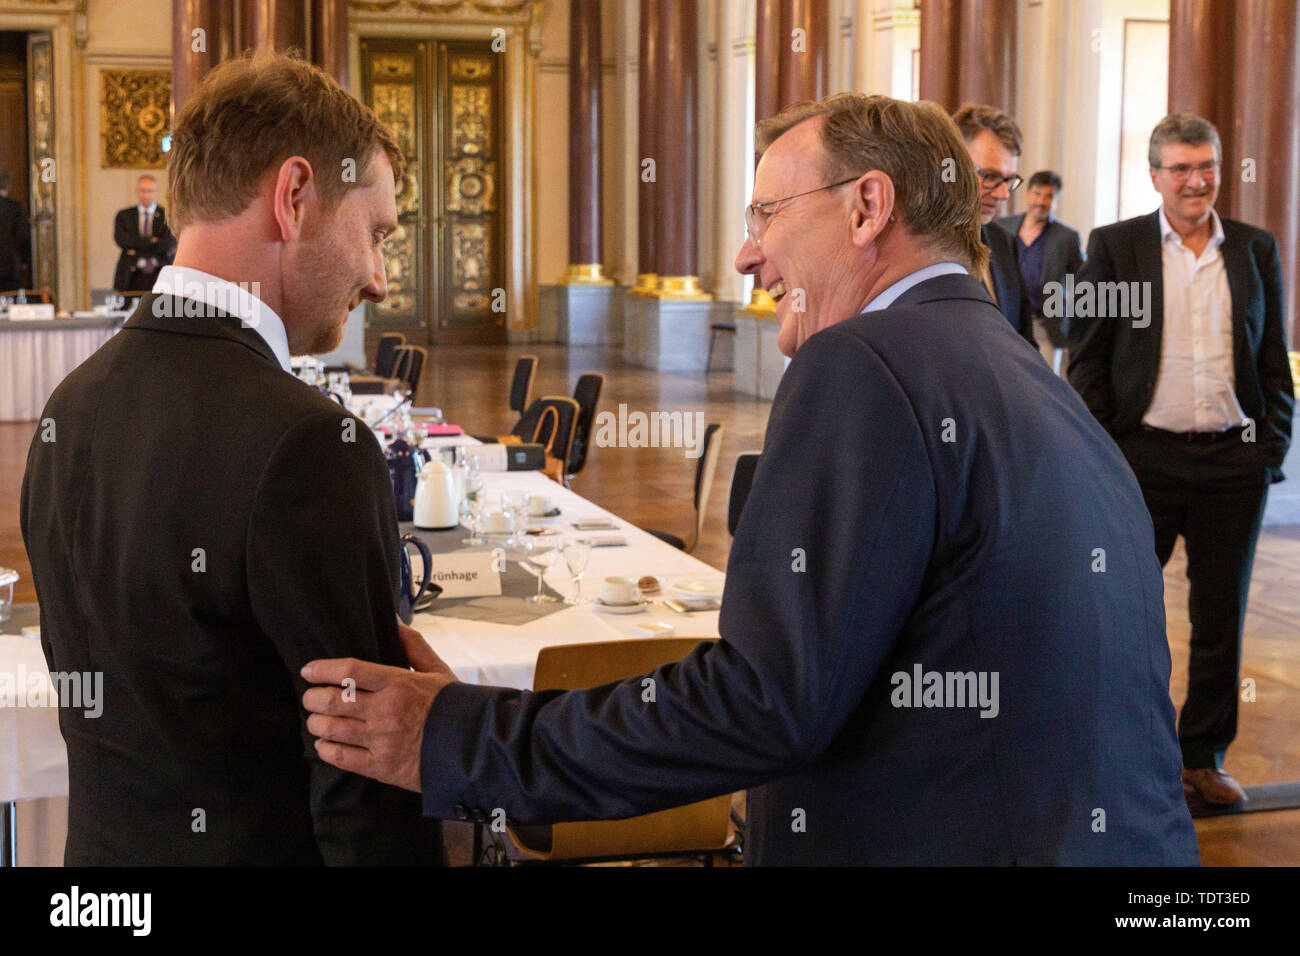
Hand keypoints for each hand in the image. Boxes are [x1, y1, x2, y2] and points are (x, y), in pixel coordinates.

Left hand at [301, 620, 457, 792]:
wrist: (472, 746)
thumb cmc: (452, 705)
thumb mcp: (436, 670)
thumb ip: (413, 644)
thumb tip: (393, 620)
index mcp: (398, 683)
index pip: (349, 671)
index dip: (322, 669)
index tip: (308, 670)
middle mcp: (386, 711)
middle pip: (334, 700)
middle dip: (313, 698)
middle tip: (311, 697)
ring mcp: (381, 740)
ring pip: (332, 729)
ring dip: (317, 723)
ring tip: (317, 720)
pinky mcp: (381, 767)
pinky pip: (341, 757)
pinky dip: (326, 749)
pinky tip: (325, 744)